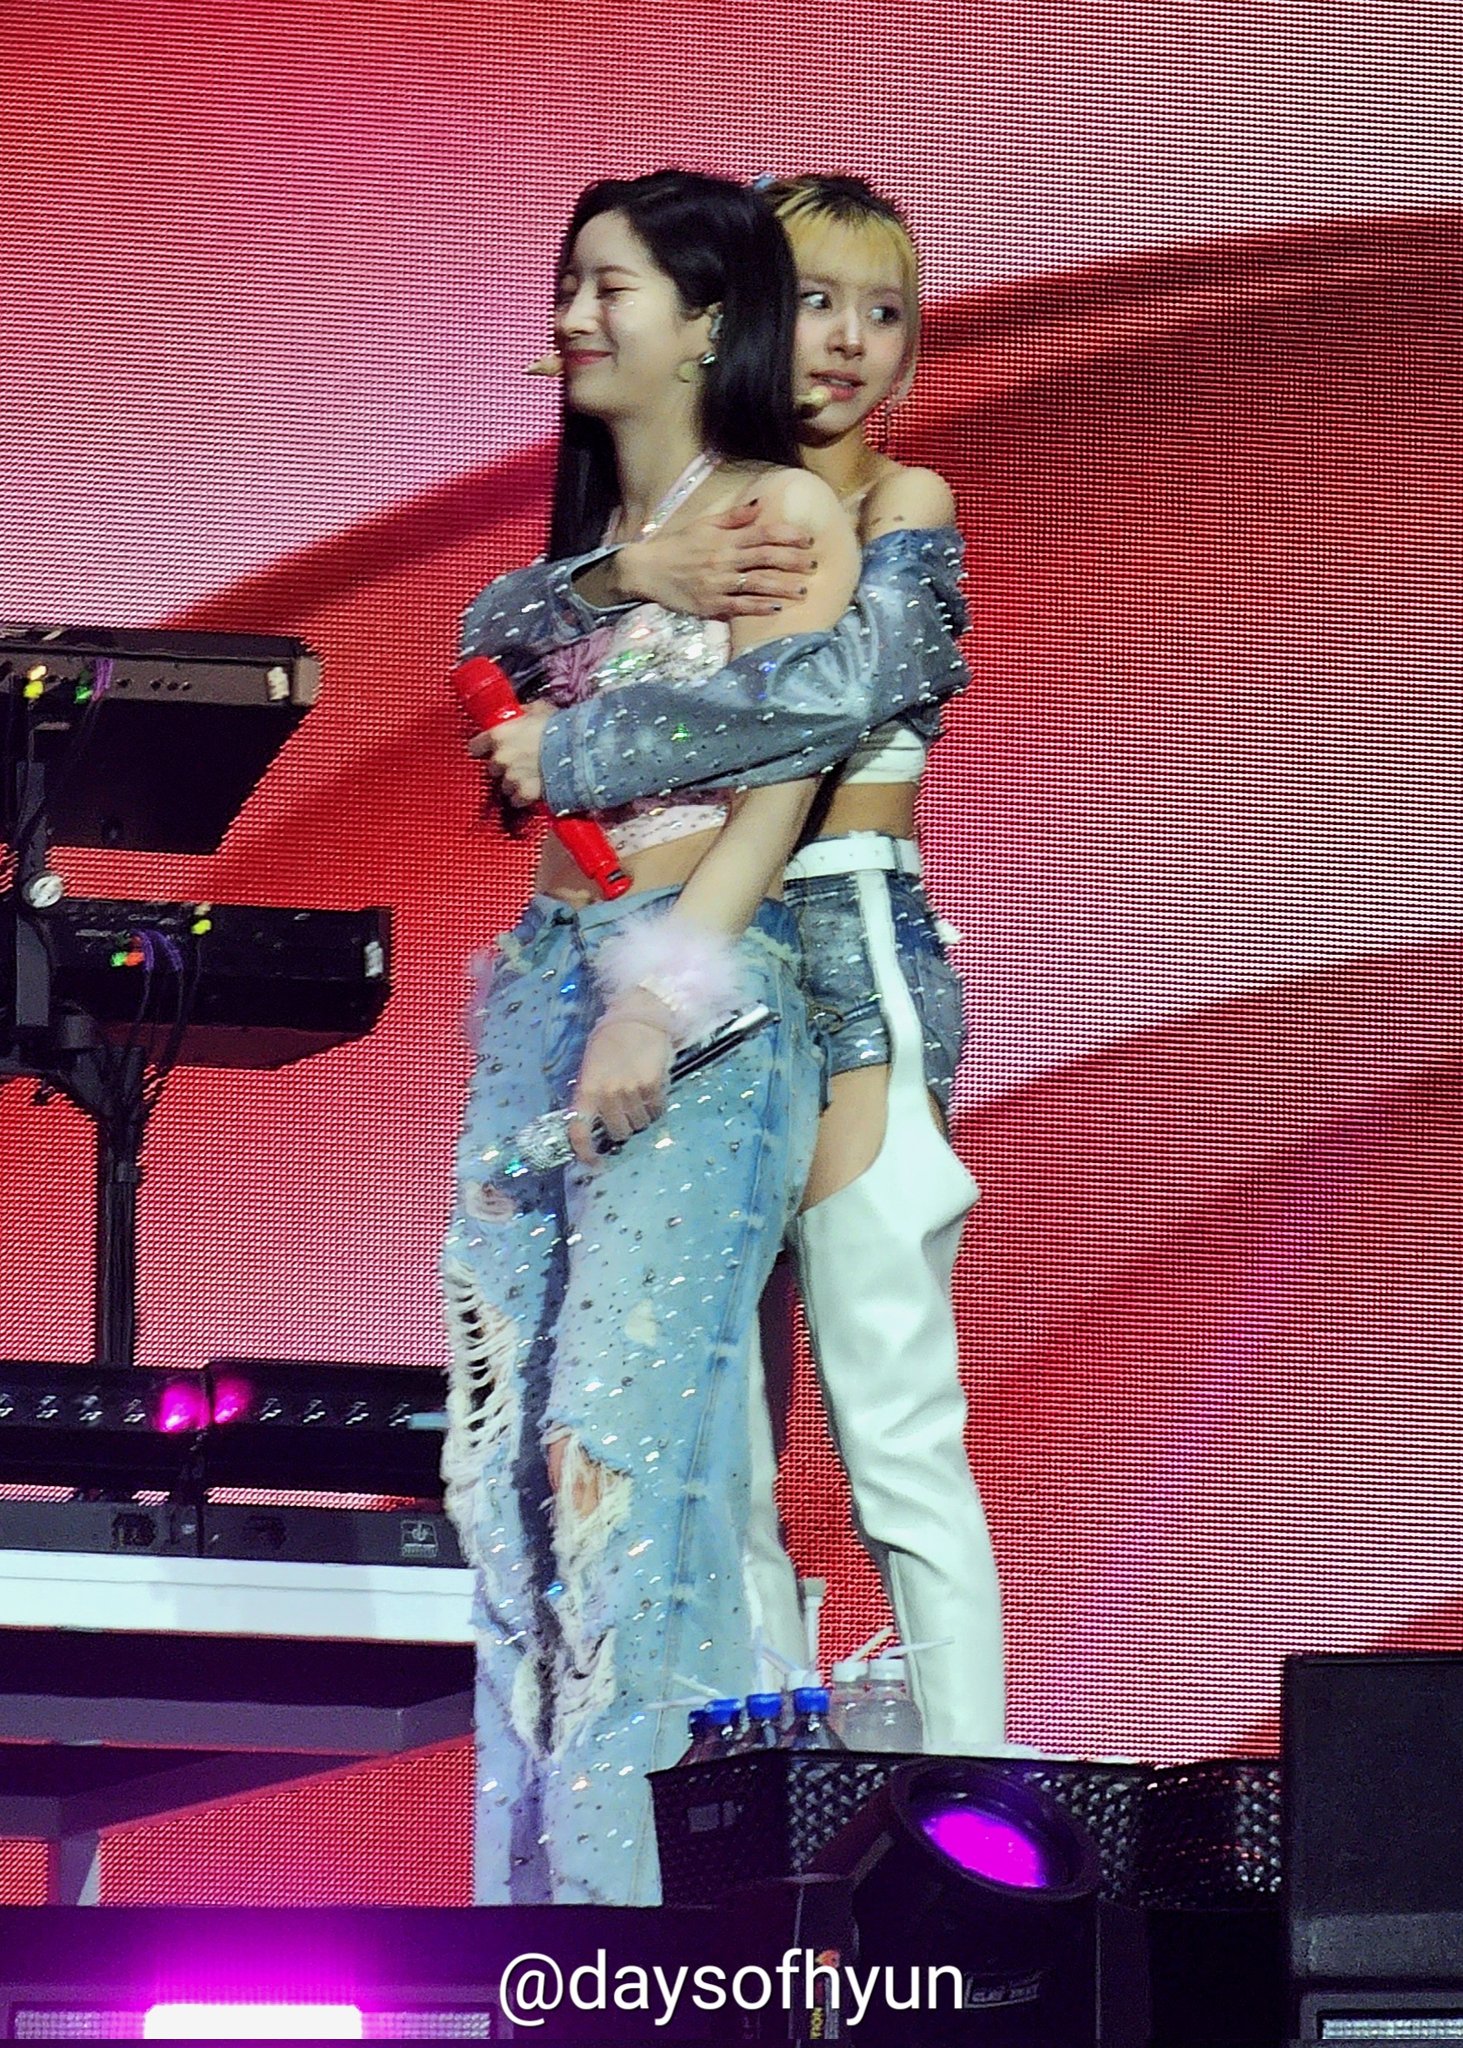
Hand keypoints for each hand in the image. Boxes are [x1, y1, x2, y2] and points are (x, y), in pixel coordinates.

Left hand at [468, 700, 551, 803]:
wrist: (578, 751)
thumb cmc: (559, 727)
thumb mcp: (540, 710)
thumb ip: (523, 713)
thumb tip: (520, 713)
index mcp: (498, 735)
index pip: (475, 746)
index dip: (484, 748)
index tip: (489, 749)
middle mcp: (500, 758)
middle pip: (492, 767)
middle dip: (504, 766)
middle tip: (519, 762)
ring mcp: (511, 779)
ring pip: (505, 786)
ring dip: (514, 783)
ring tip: (531, 777)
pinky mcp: (524, 795)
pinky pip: (517, 800)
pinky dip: (524, 798)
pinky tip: (535, 791)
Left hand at [568, 995, 675, 1165]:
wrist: (636, 1016)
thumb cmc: (610, 1041)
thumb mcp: (591, 1067)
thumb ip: (592, 1095)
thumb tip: (597, 1123)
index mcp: (586, 1090)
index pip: (579, 1130)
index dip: (585, 1152)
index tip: (594, 1163)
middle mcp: (607, 1094)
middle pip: (619, 1132)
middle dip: (624, 1127)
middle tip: (627, 1112)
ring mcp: (631, 1091)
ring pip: (640, 1123)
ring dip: (642, 1116)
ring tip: (641, 1095)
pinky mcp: (653, 1086)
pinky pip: (657, 1111)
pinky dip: (657, 1106)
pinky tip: (654, 1090)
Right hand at [620, 503, 815, 620]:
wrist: (646, 570)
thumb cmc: (678, 546)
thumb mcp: (704, 525)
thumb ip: (734, 518)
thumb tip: (760, 505)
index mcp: (725, 539)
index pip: (764, 534)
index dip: (789, 535)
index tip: (809, 539)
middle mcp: (725, 560)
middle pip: (766, 559)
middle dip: (793, 561)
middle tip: (815, 565)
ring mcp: (718, 583)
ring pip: (757, 584)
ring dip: (782, 587)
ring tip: (803, 590)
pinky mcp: (711, 604)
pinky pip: (740, 606)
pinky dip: (759, 607)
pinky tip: (776, 608)